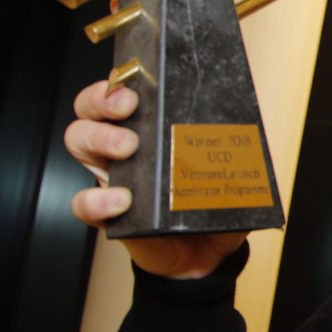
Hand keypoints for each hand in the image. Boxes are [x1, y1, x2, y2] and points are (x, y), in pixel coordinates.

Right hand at [65, 79, 247, 279]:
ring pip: (79, 140)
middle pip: (90, 107)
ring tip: (128, 147)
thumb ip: (240, 151)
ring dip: (99, 137)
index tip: (142, 77)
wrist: (206, 255)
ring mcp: (112, 177)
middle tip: (130, 107)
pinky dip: (97, 200)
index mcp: (151, 128)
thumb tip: (253, 134)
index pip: (124, 89)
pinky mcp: (107, 214)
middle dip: (103, 99)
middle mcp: (124, 146)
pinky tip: (122, 201)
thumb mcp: (232, 171)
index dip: (124, 77)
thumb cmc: (214, 205)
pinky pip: (83, 203)